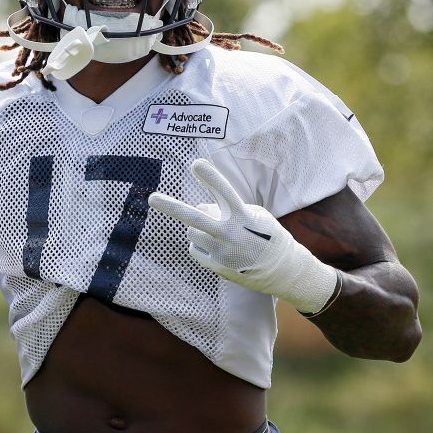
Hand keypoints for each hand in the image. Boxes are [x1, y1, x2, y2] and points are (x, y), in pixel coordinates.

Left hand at [148, 159, 337, 313]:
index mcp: (242, 216)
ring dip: (198, 228)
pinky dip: (199, 244)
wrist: (281, 269)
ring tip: (218, 233)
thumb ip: (226, 208)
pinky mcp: (216, 266)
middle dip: (171, 207)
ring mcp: (221, 252)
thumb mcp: (254, 215)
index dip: (209, 176)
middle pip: (194, 218)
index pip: (224, 191)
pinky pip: (194, 249)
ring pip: (191, 231)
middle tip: (151, 198)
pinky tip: (216, 246)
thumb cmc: (266, 235)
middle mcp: (230, 233)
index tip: (195, 163)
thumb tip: (199, 208)